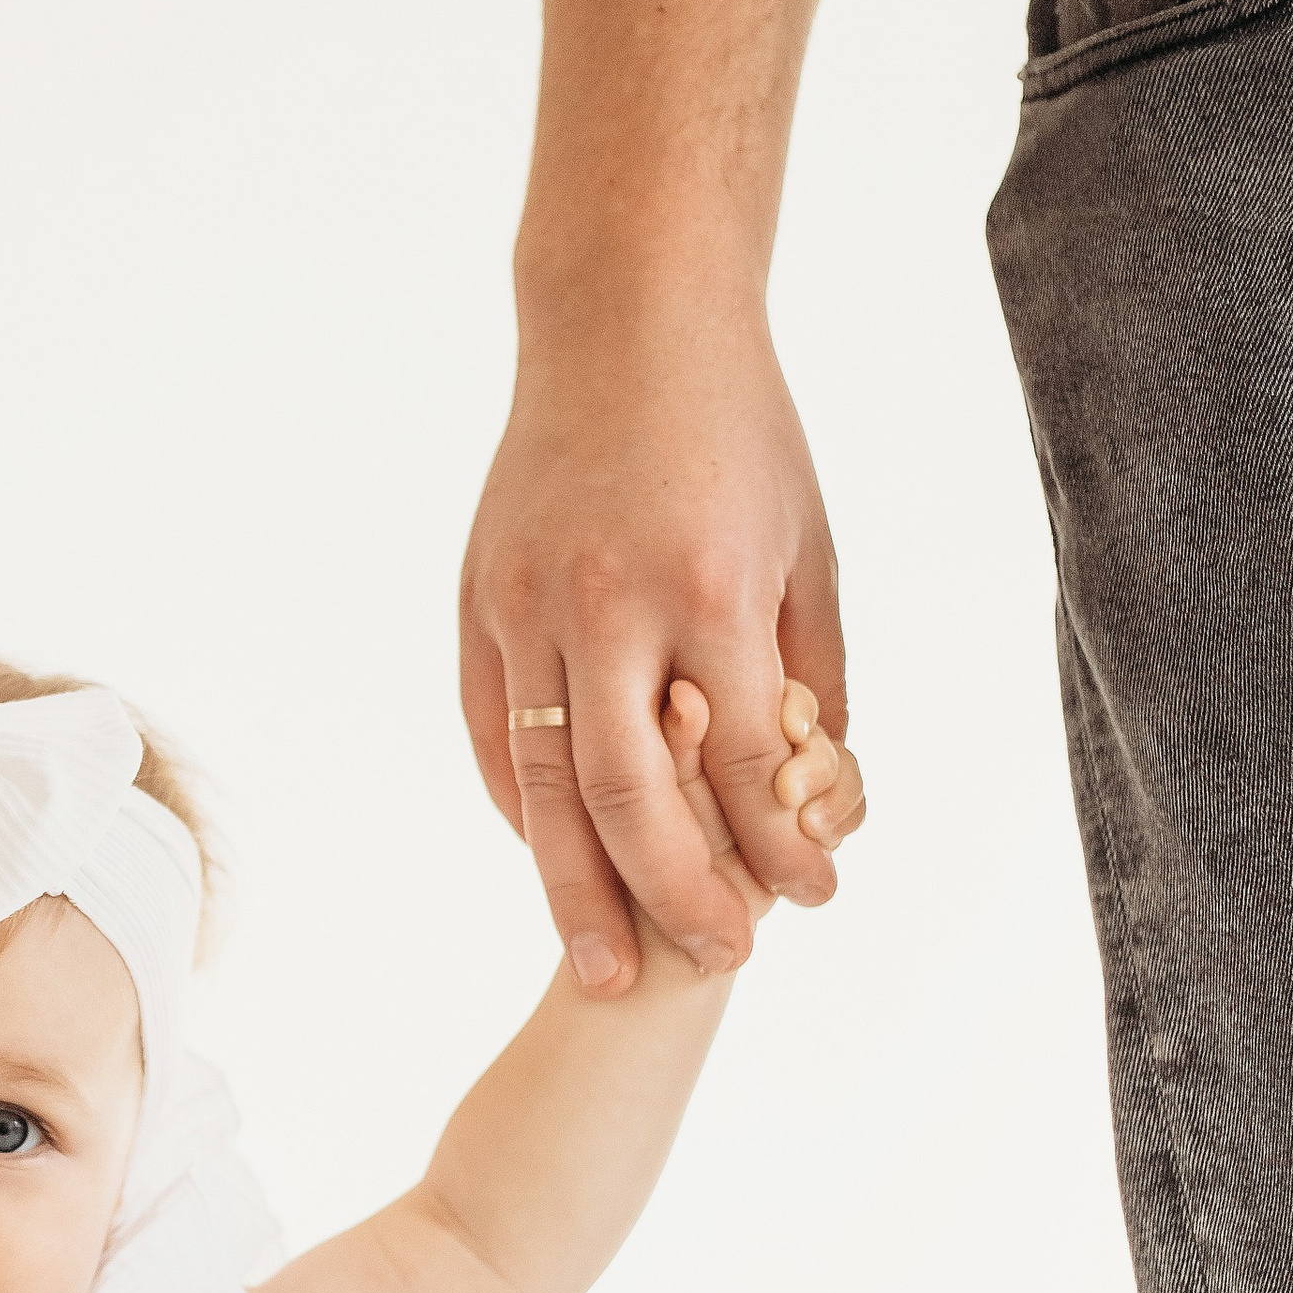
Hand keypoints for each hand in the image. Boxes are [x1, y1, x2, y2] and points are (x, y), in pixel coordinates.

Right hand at [459, 304, 850, 989]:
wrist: (625, 323)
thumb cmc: (739, 434)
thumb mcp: (807, 547)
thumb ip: (808, 674)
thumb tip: (814, 798)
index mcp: (705, 588)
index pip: (744, 761)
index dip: (781, 847)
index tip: (813, 903)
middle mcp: (605, 605)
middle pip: (632, 800)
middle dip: (674, 899)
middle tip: (713, 966)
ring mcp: (524, 605)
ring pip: (543, 787)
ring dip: (574, 891)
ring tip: (602, 969)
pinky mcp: (478, 601)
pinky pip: (490, 736)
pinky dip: (521, 811)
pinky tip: (552, 862)